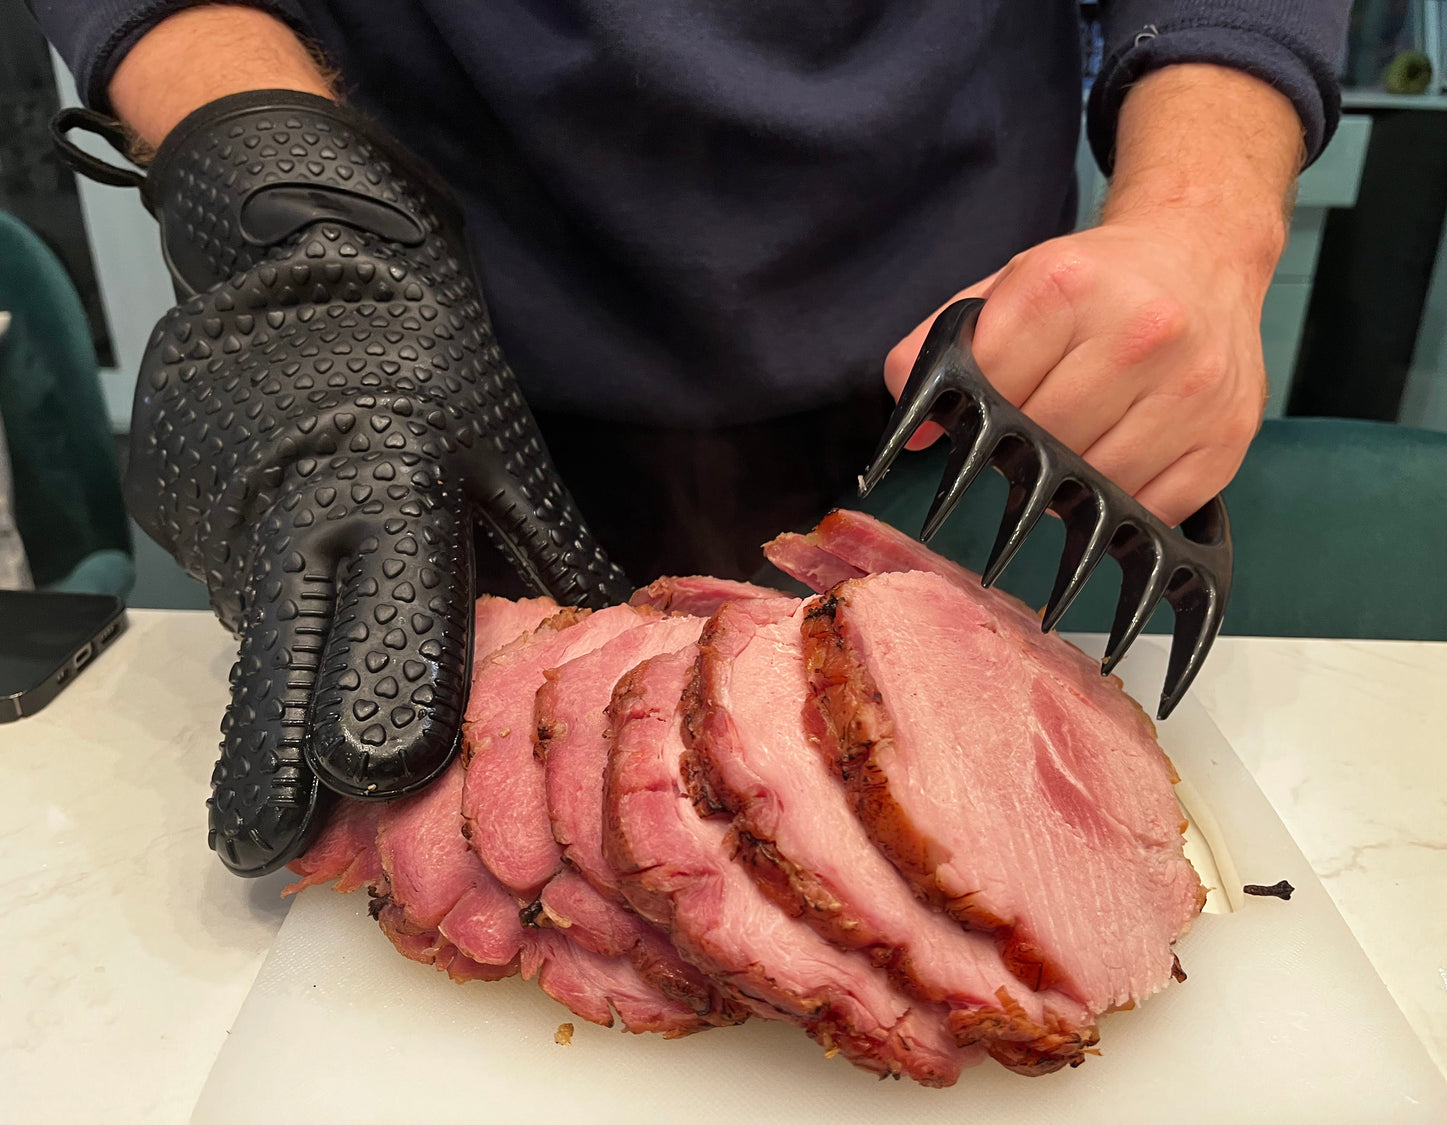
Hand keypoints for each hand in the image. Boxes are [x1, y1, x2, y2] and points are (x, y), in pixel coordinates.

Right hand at [118, 91, 629, 875]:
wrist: (297, 260)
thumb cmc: (421, 353)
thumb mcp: (504, 445)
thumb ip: (544, 552)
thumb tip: (611, 644)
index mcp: (385, 480)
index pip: (394, 608)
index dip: (392, 694)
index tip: (376, 778)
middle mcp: (290, 512)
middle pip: (286, 663)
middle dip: (282, 764)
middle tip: (274, 849)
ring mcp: (220, 520)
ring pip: (264, 648)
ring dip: (289, 711)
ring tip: (313, 793)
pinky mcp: (183, 521)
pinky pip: (244, 613)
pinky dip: (277, 657)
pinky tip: (302, 685)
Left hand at [885, 64, 1299, 528]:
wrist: (1202, 252)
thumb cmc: (1095, 281)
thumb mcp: (1008, 286)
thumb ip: (941, 347)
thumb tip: (909, 431)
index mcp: (1068, 287)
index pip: (992, 392)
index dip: (975, 422)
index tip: (975, 431)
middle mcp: (1140, 332)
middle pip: (1045, 444)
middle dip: (1022, 457)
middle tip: (1023, 448)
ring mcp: (1192, 386)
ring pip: (1099, 485)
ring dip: (1070, 490)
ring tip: (1067, 458)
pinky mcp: (1227, 435)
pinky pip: (1154, 509)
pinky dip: (1122, 506)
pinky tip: (1114, 473)